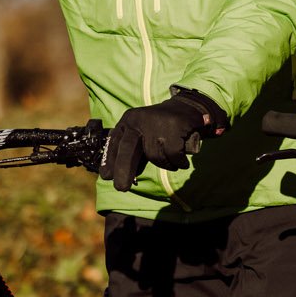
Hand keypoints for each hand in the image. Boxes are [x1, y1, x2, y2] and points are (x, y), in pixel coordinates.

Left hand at [104, 87, 227, 191]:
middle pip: (127, 149)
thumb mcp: (143, 135)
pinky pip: (172, 155)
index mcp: (129, 121)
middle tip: (120, 188)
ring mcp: (157, 122)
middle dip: (123, 170)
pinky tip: (182, 160)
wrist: (189, 109)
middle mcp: (140, 119)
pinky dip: (178, 162)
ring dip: (165, 164)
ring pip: (154, 156)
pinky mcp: (175, 126)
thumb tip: (116, 176)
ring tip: (172, 159)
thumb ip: (132, 152)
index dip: (109, 161)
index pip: (115, 143)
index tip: (106, 176)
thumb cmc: (162, 129)